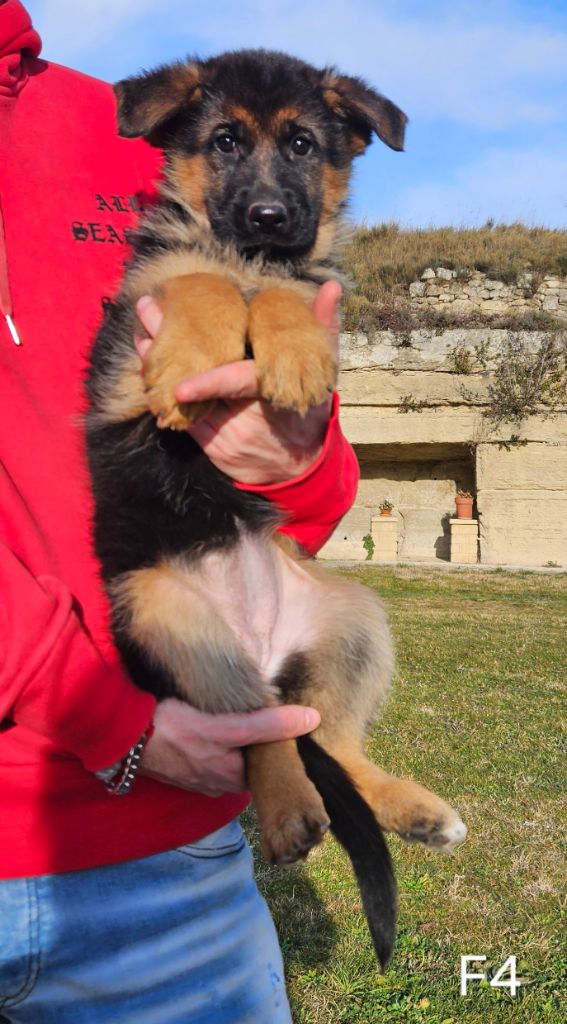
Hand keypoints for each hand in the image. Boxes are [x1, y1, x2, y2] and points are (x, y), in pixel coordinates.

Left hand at [136, 281, 341, 484]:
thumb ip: (323, 328)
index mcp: (269, 397)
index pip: (237, 388)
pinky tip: (151, 369)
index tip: (180, 383)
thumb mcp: (322, 373)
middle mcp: (243, 420)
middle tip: (146, 310)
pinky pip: (182, 419)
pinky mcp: (211, 448)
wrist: (297, 468)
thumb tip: (333, 287)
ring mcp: (224, 438)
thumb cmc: (308, 413)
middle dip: (167, 344)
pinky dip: (164, 393)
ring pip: (182, 403)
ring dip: (157, 368)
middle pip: (197, 382)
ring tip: (141, 335)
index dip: (207, 385)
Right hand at [140, 699, 320, 795]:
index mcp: (233, 779)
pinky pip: (208, 752)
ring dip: (236, 738)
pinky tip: (214, 719)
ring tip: (243, 710)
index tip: (291, 720)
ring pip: (229, 756)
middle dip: (259, 741)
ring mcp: (197, 776)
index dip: (281, 744)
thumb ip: (268, 725)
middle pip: (250, 760)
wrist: (123, 734)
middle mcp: (217, 784)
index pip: (270, 766)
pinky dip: (215, 738)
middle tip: (268, 708)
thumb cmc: (174, 730)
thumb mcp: (227, 727)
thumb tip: (311, 719)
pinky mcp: (181, 764)